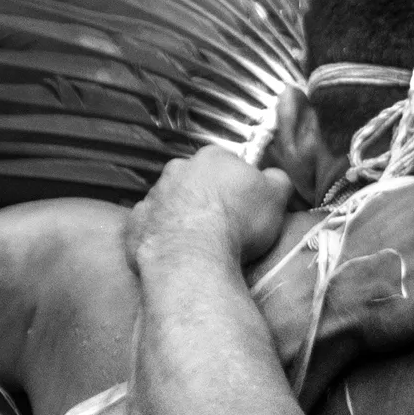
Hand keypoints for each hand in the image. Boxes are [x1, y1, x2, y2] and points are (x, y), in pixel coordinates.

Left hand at [131, 152, 289, 265]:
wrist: (193, 257)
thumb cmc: (238, 223)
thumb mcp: (276, 197)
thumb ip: (278, 180)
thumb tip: (275, 177)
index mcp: (212, 157)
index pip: (228, 162)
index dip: (238, 183)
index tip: (245, 204)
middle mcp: (177, 169)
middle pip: (195, 179)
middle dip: (206, 196)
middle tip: (223, 224)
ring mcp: (153, 195)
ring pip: (170, 202)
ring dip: (182, 216)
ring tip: (200, 242)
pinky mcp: (135, 223)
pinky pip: (150, 226)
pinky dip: (161, 236)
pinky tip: (176, 252)